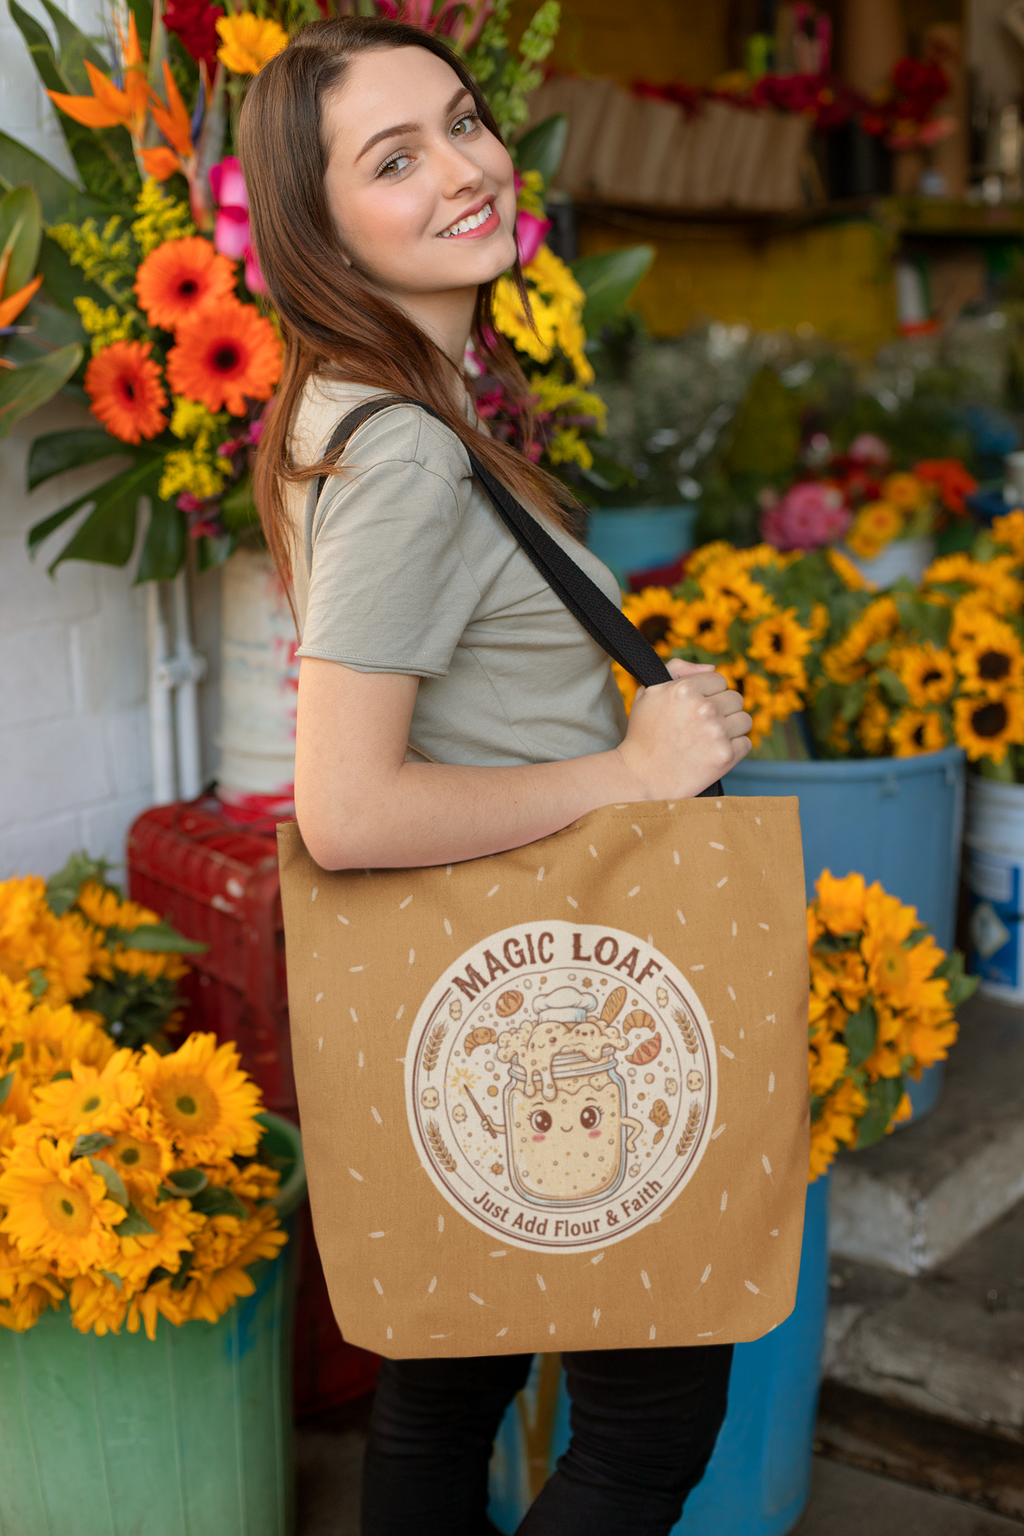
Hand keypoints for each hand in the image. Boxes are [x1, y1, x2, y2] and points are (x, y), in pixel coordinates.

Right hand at [615, 659, 751, 799]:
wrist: (641, 777)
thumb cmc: (644, 734)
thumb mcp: (650, 692)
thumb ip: (678, 669)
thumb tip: (712, 667)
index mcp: (685, 688)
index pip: (719, 679)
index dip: (709, 693)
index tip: (696, 708)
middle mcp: (704, 708)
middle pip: (735, 699)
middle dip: (722, 710)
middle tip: (702, 726)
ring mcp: (716, 732)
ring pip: (745, 720)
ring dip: (731, 729)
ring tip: (710, 739)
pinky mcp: (725, 756)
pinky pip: (745, 743)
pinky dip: (734, 749)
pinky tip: (713, 752)